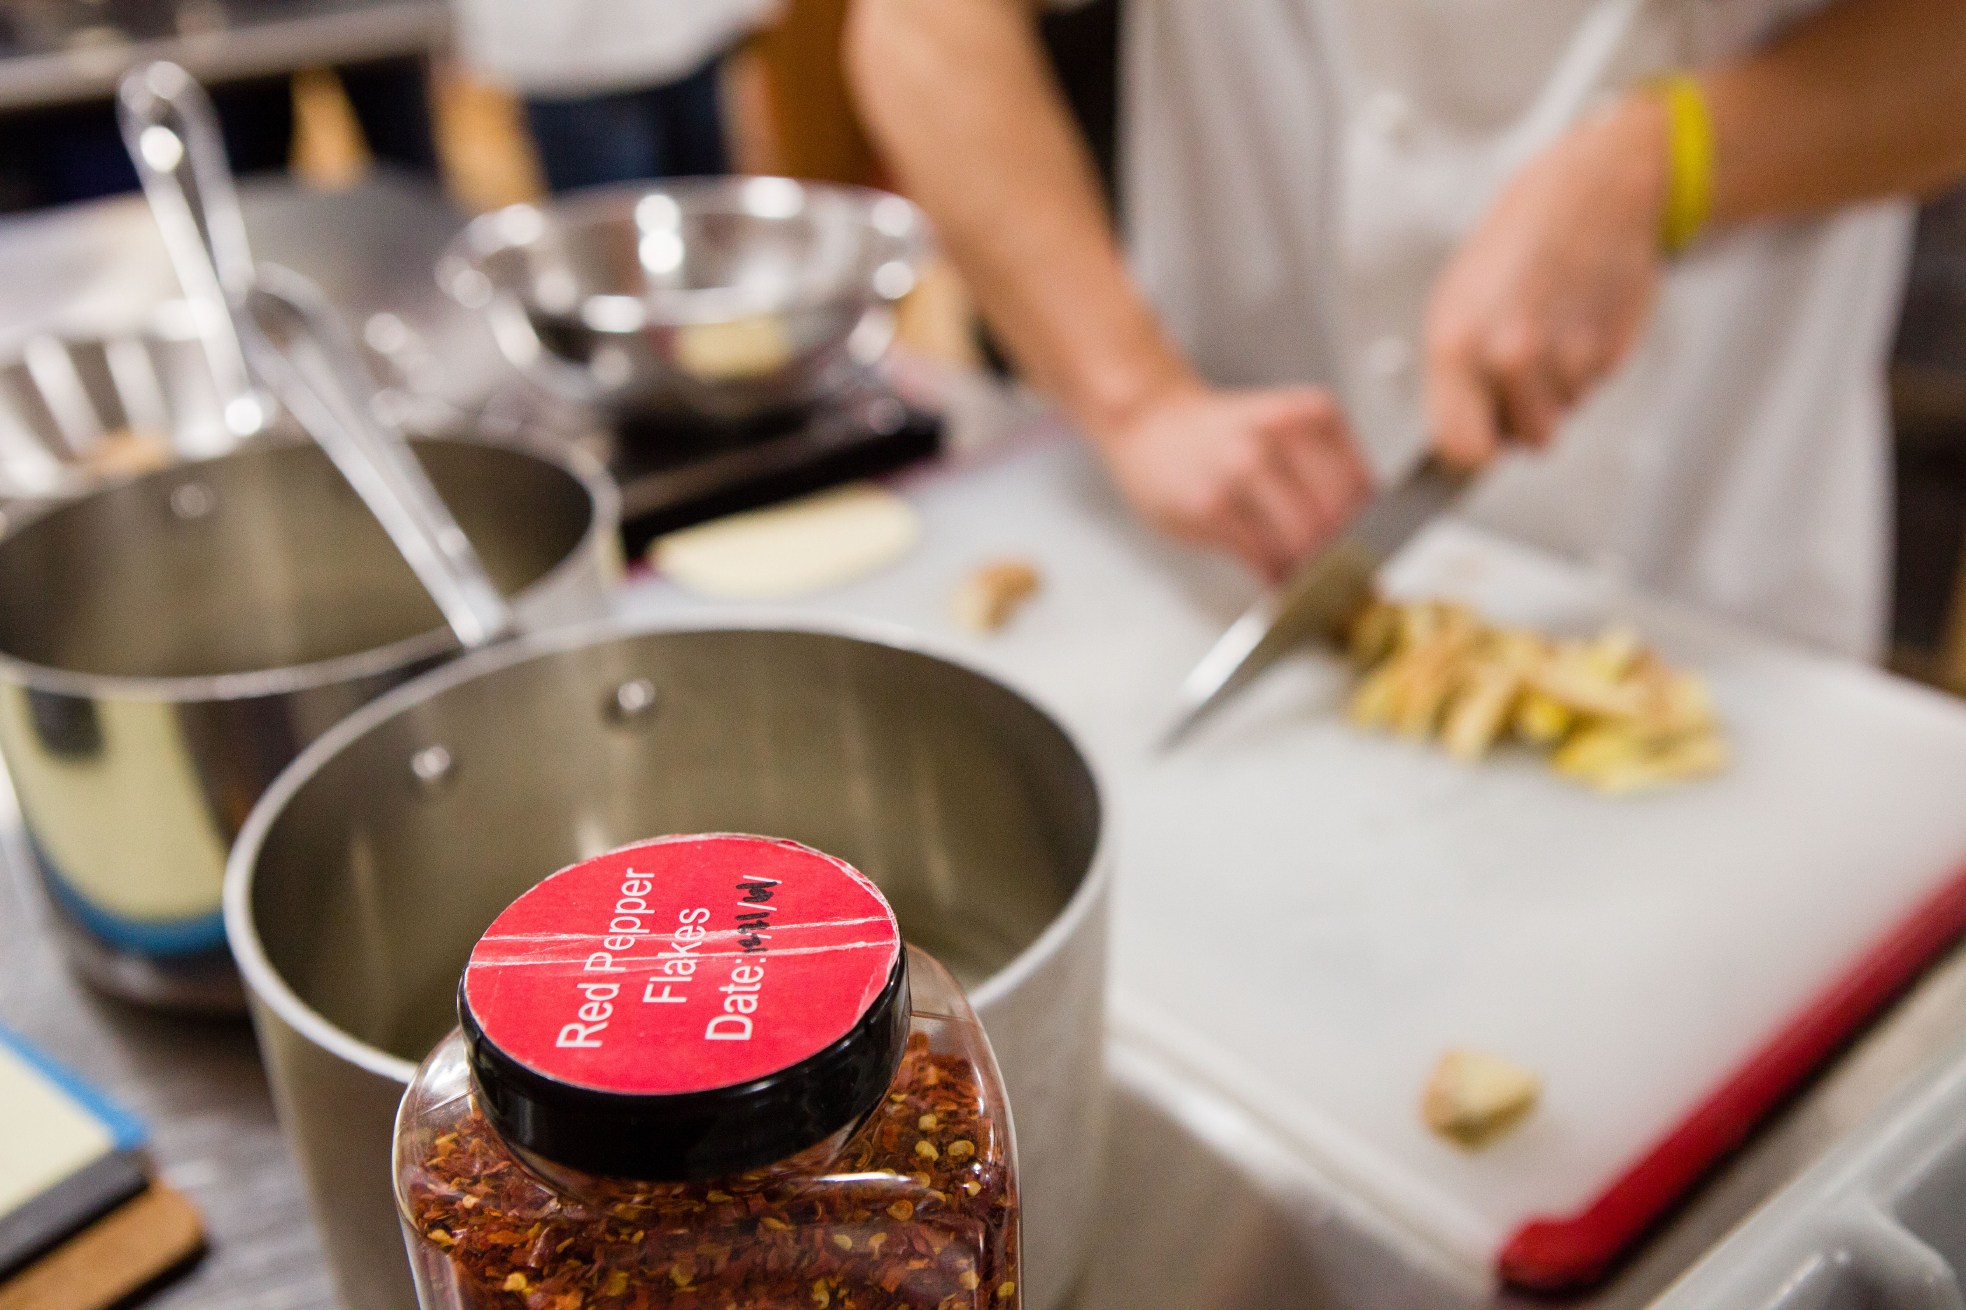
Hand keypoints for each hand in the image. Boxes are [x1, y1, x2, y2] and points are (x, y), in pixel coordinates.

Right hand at [1095, 382, 1372, 581]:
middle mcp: (1280, 436)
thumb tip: (1365, 532)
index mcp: (1311, 414)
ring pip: (1302, 542)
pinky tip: (1275, 578)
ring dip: (1309, 572)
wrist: (1152, 422)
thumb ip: (1327, 468)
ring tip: (1307, 580)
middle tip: (1339, 575)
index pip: (1363, 488)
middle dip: (1341, 556)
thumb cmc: (1221, 434)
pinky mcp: (1213, 506)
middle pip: (1337, 518)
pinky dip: (1275, 578)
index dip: (1372, 530)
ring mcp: (1243, 470)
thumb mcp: (1284, 427)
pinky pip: (1261, 557)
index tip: (1369, 553)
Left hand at [1425, 94, 1670, 466]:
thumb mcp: (1458, 299)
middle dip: (1522, 417)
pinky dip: (1586, 368)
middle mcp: (1510, 354)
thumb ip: (1455, 372)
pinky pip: (1592, 388)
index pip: (1461, 446)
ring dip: (1558, 390)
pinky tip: (1577, 321)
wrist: (1596, 193)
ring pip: (1562, 415)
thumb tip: (1456, 433)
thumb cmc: (1520, 240)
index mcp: (1459, 343)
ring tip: (1551, 334)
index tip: (1480, 445)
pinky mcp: (1609, 352)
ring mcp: (1564, 356)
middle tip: (1520, 373)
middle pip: (1523, 440)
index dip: (1473, 452)